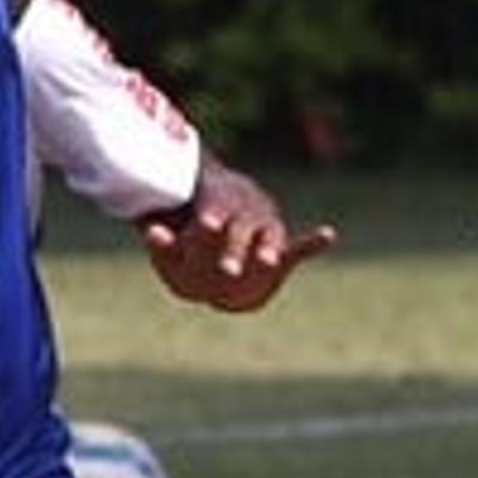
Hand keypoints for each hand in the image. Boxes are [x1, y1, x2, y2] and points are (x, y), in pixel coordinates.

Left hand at [140, 167, 334, 312]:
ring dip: (267, 250)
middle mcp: (242, 215)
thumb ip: (163, 242)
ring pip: (267, 237)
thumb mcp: (171, 247)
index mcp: (214, 207)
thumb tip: (149, 231)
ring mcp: (264, 229)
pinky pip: (299, 246)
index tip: (207, 224)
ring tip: (268, 262)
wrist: (221, 228)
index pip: (212, 212)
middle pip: (239, 229)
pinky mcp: (281, 247)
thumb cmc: (191, 244)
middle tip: (228, 270)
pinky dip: (313, 242)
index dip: (209, 220)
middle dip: (235, 249)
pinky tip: (328, 234)